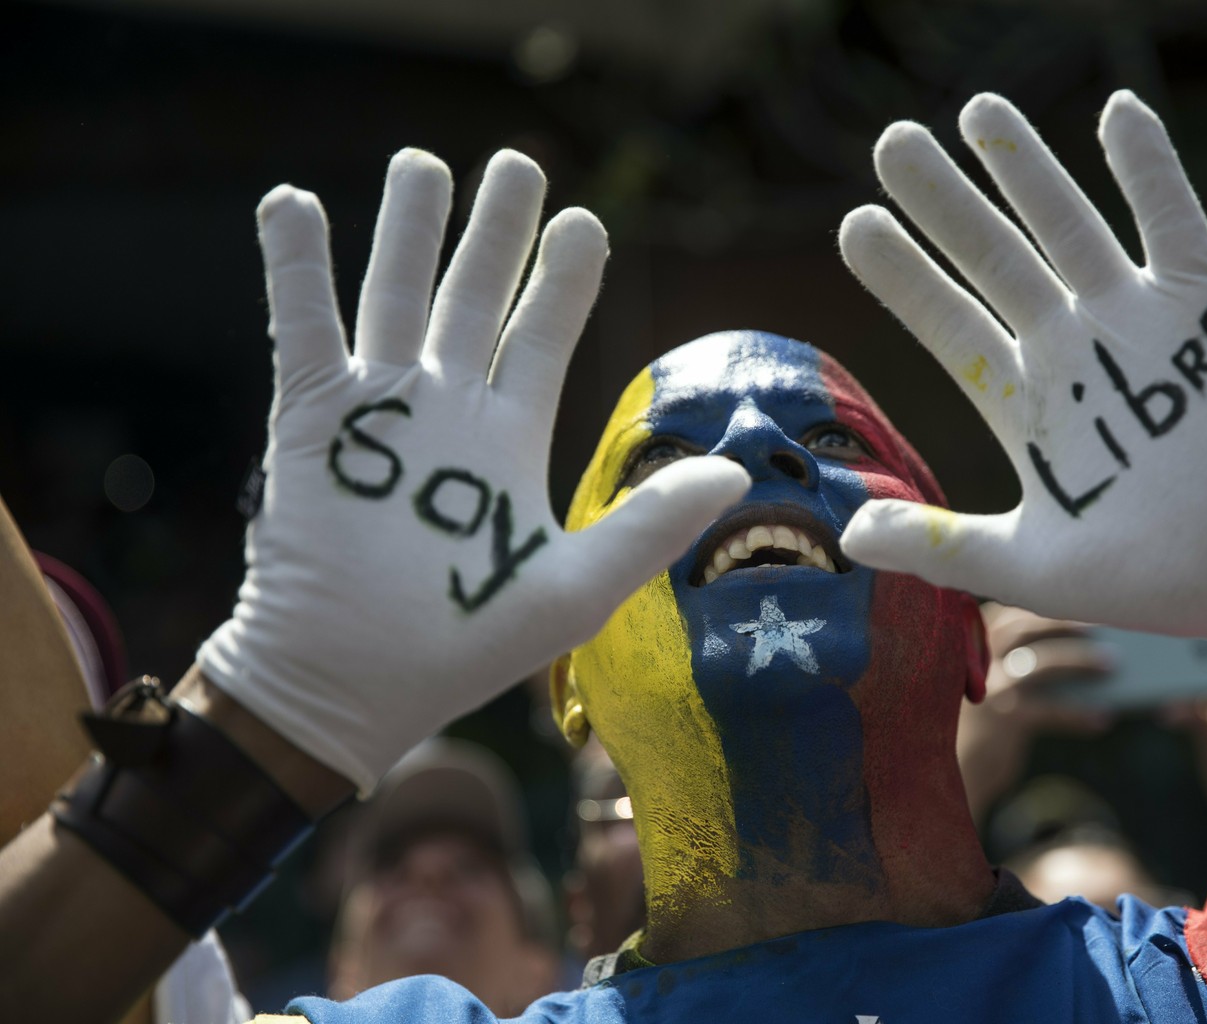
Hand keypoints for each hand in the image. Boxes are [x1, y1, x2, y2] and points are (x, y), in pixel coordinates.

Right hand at [198, 150, 747, 788]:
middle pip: (473, 298)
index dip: (564, 279)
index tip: (586, 221)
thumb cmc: (462, 647)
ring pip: (393, 295)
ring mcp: (378, 412)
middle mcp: (445, 412)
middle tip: (516, 164)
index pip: (541, 337)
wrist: (348, 686)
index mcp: (506, 440)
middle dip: (495, 233)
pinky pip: (302, 327)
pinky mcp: (311, 420)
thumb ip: (651, 524)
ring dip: (406, 230)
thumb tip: (739, 475)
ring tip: (421, 163)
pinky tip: (294, 202)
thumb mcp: (577, 587)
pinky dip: (297, 265)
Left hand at [837, 91, 1206, 670]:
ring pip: (1071, 229)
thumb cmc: (1161, 577)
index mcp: (1029, 407)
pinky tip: (1119, 110)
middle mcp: (1074, 352)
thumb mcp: (1036, 566)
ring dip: (1027, 169)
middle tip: (892, 141)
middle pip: (996, 260)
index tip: (854, 225)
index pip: (952, 327)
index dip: (905, 277)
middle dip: (946, 203)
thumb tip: (850, 532)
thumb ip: (944, 545)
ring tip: (977, 108)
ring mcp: (1138, 325)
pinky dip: (1152, 172)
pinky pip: (1175, 228)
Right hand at [957, 605, 1111, 820]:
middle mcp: (974, 664)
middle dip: (1062, 623)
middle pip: (1022, 630)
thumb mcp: (994, 692)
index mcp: (968, 649)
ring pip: (1039, 664)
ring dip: (1078, 660)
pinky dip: (1078, 713)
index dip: (1038, 608)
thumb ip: (1017, 668)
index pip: (1005, 616)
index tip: (1070, 600)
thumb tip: (1080, 653)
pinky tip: (1102, 719)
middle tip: (1098, 625)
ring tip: (1111, 663)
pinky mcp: (1003, 721)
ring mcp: (988, 690)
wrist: (959, 775)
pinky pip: (1049, 711)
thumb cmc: (986, 730)